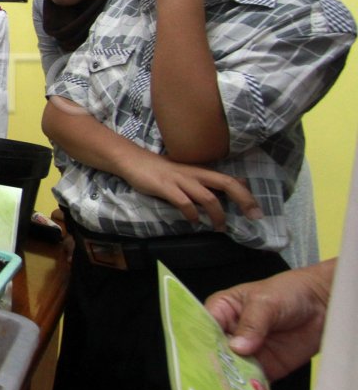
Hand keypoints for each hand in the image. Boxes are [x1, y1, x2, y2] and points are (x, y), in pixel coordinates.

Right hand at [118, 151, 262, 230]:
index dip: (246, 193)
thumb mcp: (185, 174)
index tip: (257, 210)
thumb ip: (203, 182)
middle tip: (253, 216)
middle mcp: (194, 174)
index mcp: (200, 171)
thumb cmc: (160, 170)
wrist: (132, 161)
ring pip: (207, 197)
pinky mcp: (164, 187)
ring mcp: (180, 180)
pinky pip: (183, 202)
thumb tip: (225, 190)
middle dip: (243, 199)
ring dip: (217, 214)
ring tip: (220, 228)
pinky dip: (191, 214)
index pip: (229, 180)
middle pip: (225, 183)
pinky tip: (193, 222)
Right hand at [204, 259, 334, 379]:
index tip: (195, 359)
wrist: (323, 306)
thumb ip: (252, 323)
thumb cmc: (288, 293)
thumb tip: (238, 347)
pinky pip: (252, 383)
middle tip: (208, 383)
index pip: (202, 328)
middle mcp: (228, 335)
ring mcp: (245, 355)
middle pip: (213, 354)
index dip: (198, 342)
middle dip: (212, 367)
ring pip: (230, 371)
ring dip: (228, 383)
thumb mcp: (266, 302)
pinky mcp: (264, 370)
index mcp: (220, 312)